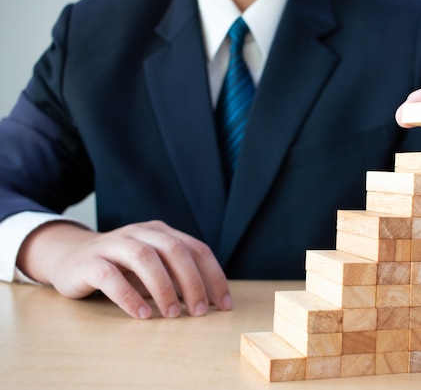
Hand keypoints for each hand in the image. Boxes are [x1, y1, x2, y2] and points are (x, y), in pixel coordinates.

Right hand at [17, 220, 230, 318]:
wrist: (70, 257)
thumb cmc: (122, 266)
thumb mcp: (154, 266)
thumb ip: (178, 277)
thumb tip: (209, 302)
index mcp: (162, 232)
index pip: (197, 249)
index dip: (213, 276)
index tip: (223, 304)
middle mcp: (141, 232)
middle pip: (174, 250)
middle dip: (192, 282)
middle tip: (198, 312)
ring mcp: (114, 244)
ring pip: (144, 258)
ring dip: (163, 288)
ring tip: (172, 315)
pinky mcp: (91, 261)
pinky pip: (111, 276)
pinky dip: (129, 296)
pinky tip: (143, 314)